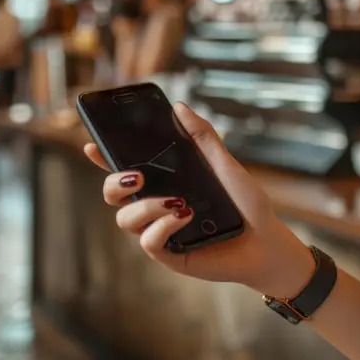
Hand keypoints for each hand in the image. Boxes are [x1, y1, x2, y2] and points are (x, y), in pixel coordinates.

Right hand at [84, 102, 313, 297]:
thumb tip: (179, 107)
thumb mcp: (224, 164)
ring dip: (145, 207)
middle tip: (137, 175)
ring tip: (177, 201)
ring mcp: (161, 230)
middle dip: (113, 183)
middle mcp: (157, 206)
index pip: (126, 169)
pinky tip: (185, 217)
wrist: (267, 240)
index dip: (104, 158)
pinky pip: (148, 241)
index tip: (92, 144)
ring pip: (125, 220)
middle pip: (114, 195)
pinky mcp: (170, 253)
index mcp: (166, 183)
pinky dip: (163, 226)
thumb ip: (202, 136)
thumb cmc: (247, 203)